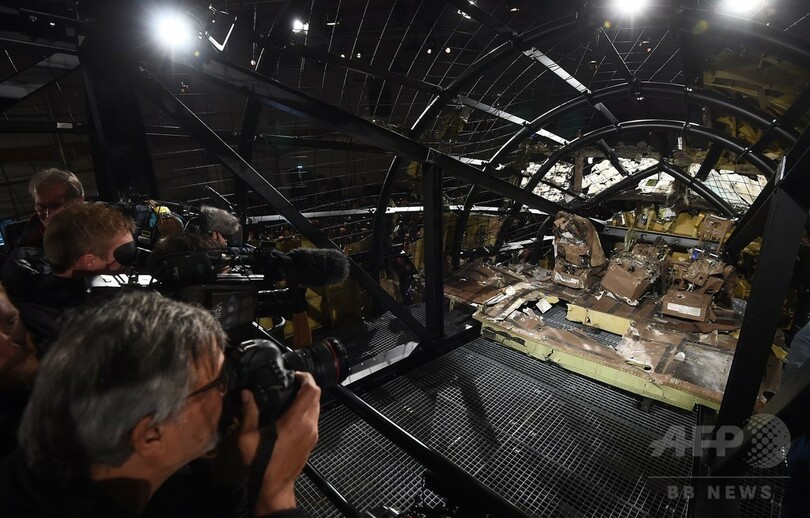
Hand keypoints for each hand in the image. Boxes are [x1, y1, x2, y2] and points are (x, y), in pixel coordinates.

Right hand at [238, 372, 320, 514]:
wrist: (274, 485)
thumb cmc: (261, 462)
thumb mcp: (248, 437)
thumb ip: (249, 412)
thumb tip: (246, 394)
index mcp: (296, 420)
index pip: (311, 390)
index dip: (306, 378)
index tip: (294, 375)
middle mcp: (309, 425)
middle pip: (316, 396)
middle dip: (305, 386)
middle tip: (290, 383)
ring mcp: (313, 433)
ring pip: (316, 407)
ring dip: (307, 398)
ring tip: (289, 397)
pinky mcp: (312, 441)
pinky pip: (314, 418)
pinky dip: (306, 410)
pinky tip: (291, 413)